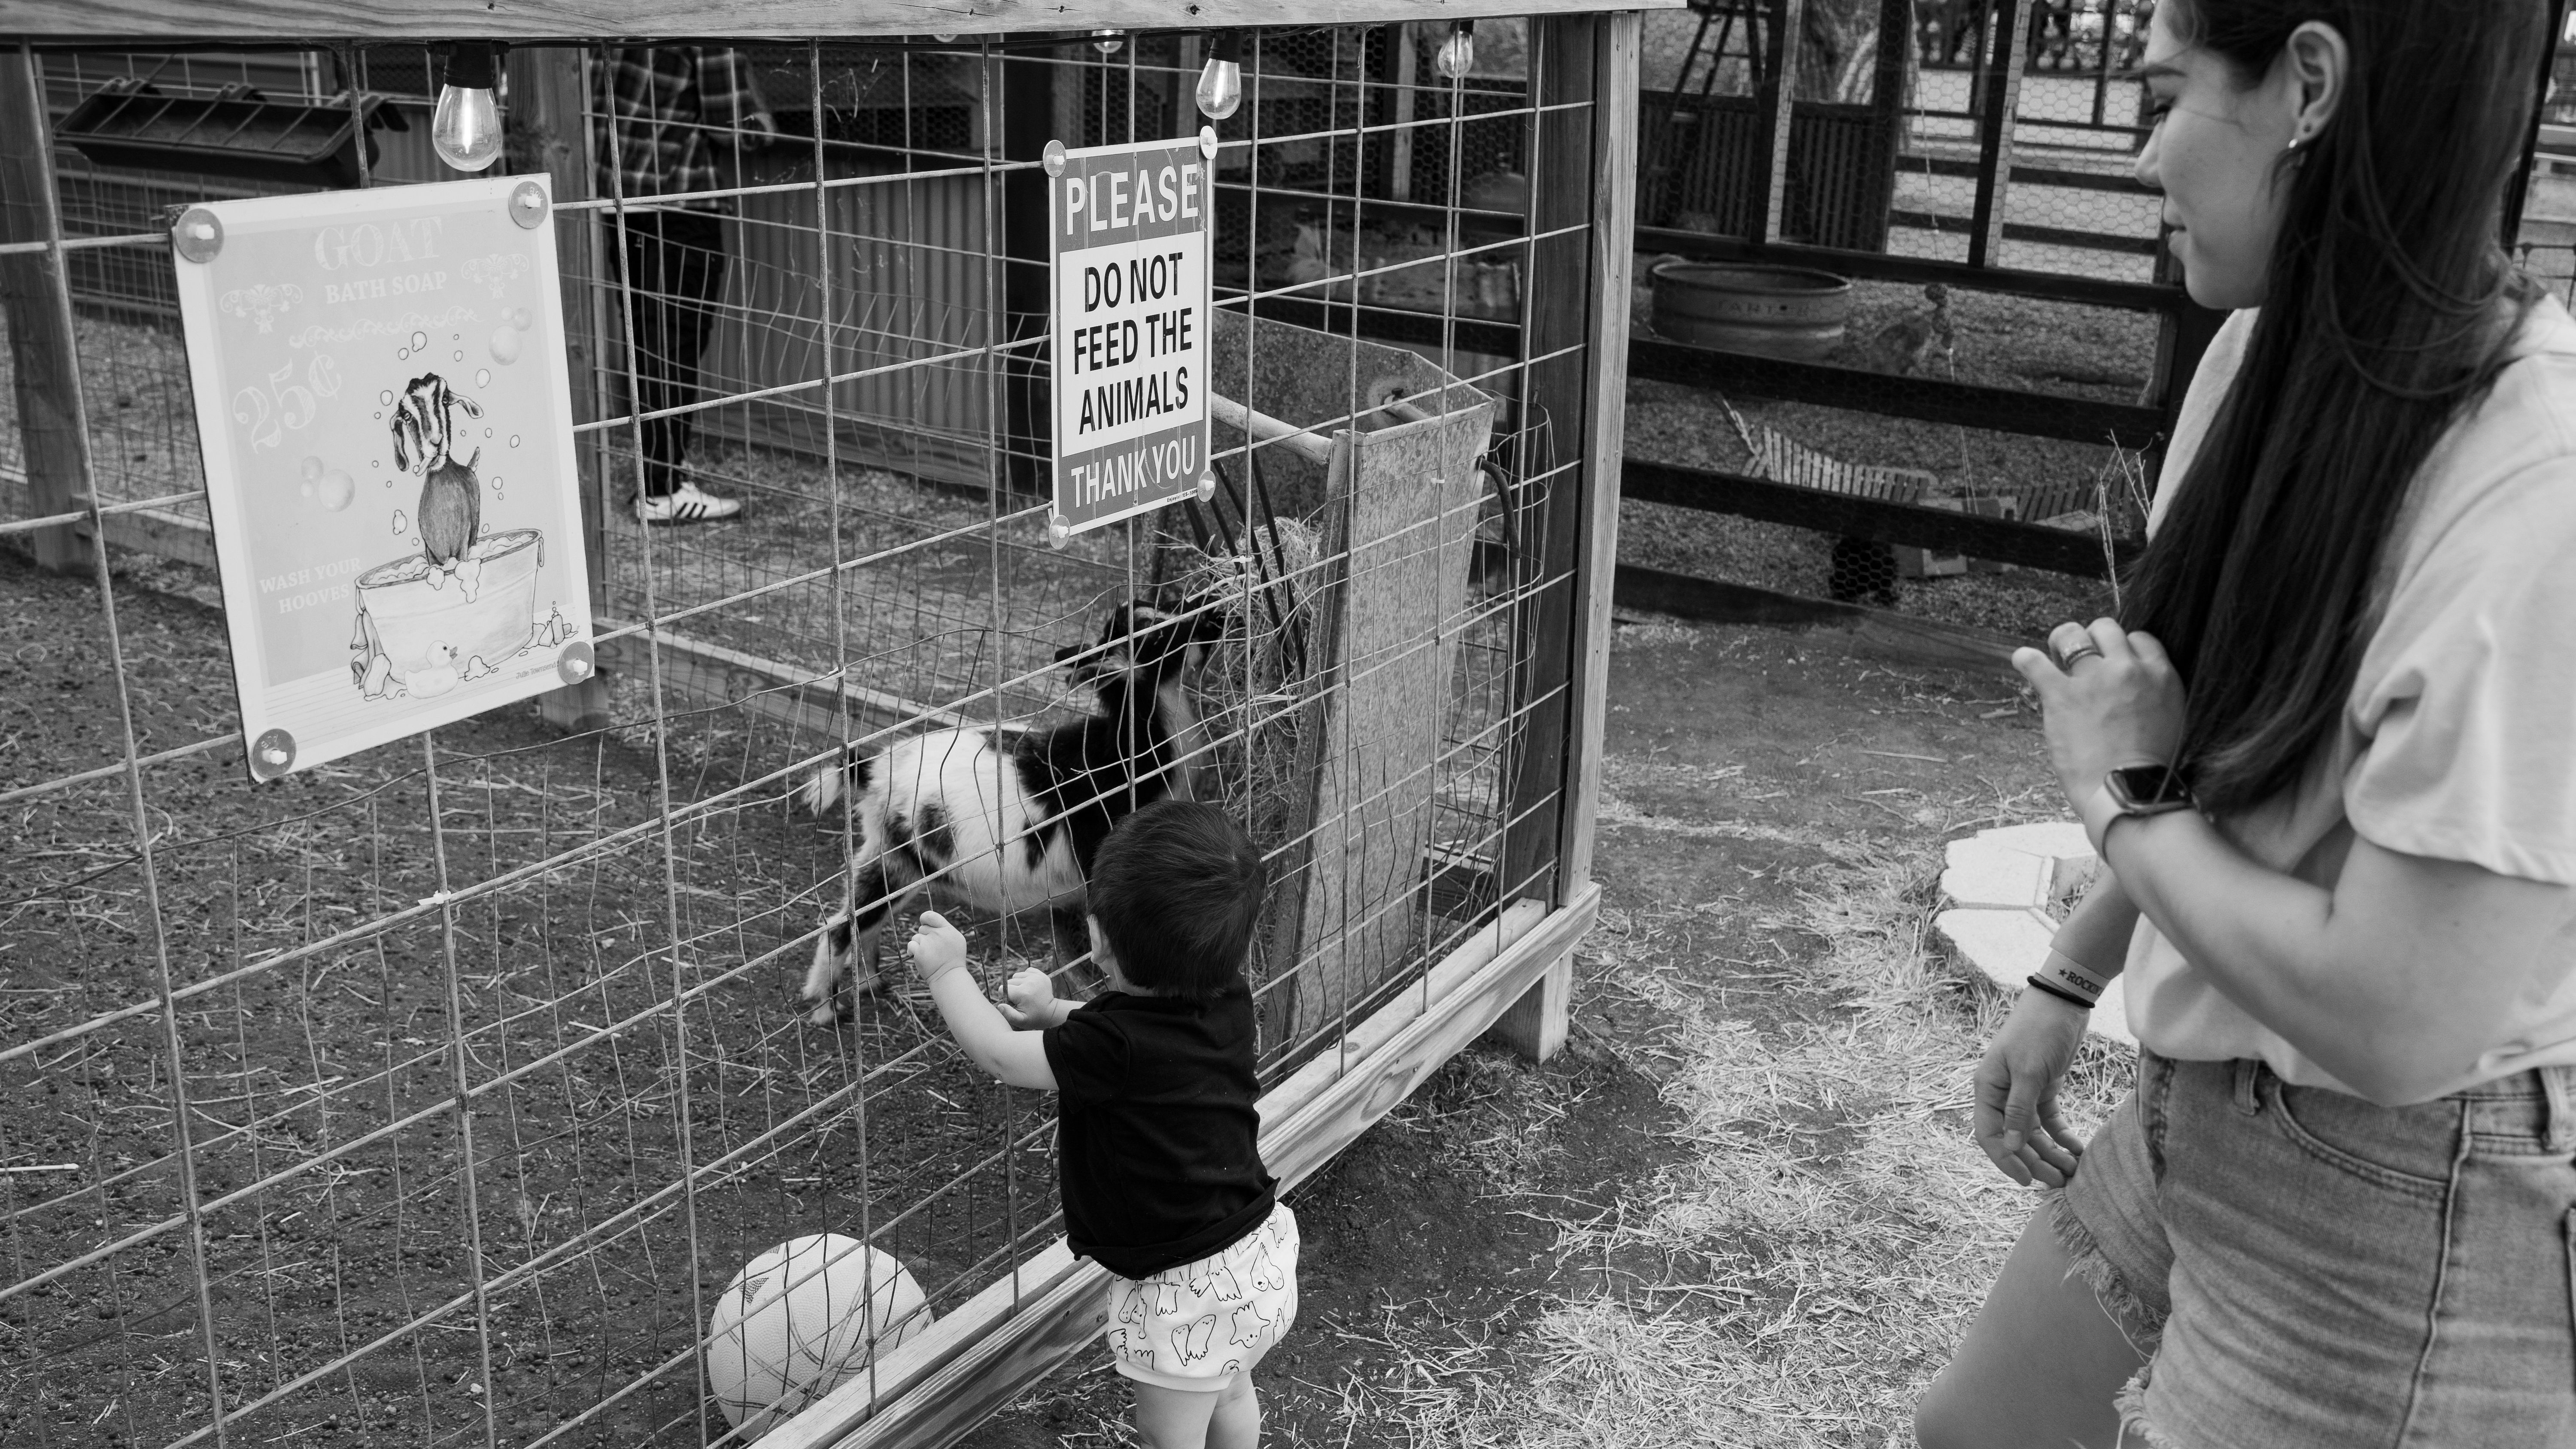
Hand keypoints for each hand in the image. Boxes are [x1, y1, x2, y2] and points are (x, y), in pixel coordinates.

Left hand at [906, 911, 967, 986]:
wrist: (949, 977)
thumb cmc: (953, 960)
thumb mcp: (956, 941)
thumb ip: (945, 930)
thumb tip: (930, 923)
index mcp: (948, 930)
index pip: (931, 916)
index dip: (925, 918)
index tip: (924, 923)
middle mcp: (939, 934)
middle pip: (922, 928)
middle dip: (924, 936)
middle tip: (932, 948)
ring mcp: (929, 942)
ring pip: (916, 937)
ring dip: (919, 945)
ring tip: (928, 955)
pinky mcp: (920, 951)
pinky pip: (911, 945)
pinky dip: (912, 951)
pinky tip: (920, 957)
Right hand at [997, 967, 1057, 1028]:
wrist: (1051, 1012)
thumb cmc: (1034, 1018)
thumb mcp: (1020, 1020)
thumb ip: (1008, 1014)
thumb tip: (1000, 1005)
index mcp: (1023, 992)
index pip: (1002, 989)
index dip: (1004, 997)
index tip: (1011, 1003)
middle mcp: (1029, 982)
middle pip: (1009, 981)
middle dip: (1011, 991)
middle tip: (1019, 1000)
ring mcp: (1036, 976)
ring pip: (1017, 976)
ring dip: (1017, 984)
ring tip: (1024, 993)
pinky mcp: (1040, 974)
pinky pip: (1026, 971)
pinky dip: (1025, 978)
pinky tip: (1029, 987)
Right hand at [1972, 987, 2094, 1186]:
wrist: (2063, 1001)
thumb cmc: (2039, 1031)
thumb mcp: (2028, 1071)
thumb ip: (2019, 1110)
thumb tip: (2011, 1147)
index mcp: (1987, 1088)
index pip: (1990, 1134)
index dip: (2006, 1160)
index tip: (2026, 1181)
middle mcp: (2001, 1093)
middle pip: (2014, 1138)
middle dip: (2034, 1162)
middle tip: (2059, 1181)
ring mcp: (2023, 1091)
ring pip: (2033, 1133)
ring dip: (2050, 1153)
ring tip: (2072, 1170)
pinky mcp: (2044, 1087)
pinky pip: (2049, 1120)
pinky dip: (2062, 1136)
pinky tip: (2076, 1148)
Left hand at [2009, 618, 2187, 812]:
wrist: (2129, 792)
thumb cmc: (2150, 768)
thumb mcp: (2171, 719)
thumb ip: (2154, 694)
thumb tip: (2134, 687)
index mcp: (2161, 675)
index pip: (2139, 638)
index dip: (2122, 648)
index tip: (2112, 662)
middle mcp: (2128, 669)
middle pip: (2106, 628)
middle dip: (2091, 639)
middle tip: (2081, 659)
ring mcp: (2094, 679)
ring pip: (2072, 635)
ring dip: (2060, 641)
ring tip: (2054, 656)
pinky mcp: (2062, 695)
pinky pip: (2034, 662)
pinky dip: (2025, 659)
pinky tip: (2023, 662)